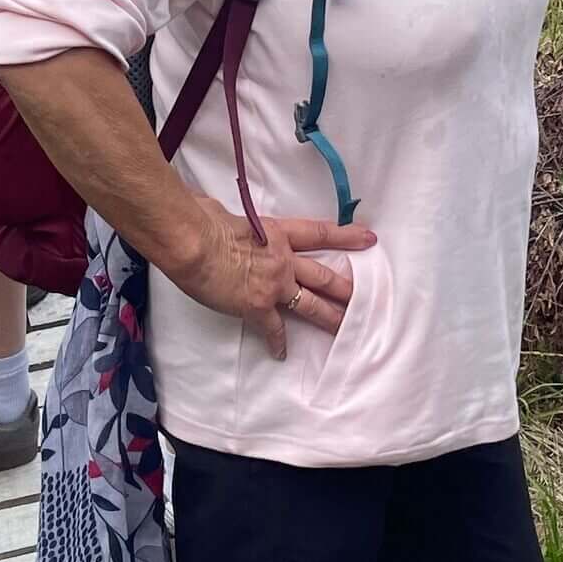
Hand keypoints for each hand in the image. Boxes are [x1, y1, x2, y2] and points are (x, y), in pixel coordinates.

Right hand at [167, 197, 377, 362]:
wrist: (193, 243)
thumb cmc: (202, 221)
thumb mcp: (222, 211)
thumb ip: (227, 215)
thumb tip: (211, 209)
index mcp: (277, 232)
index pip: (320, 233)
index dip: (347, 236)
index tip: (369, 239)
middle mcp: (283, 259)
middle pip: (324, 275)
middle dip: (345, 288)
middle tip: (365, 297)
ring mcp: (274, 285)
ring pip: (310, 304)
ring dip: (329, 317)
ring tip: (345, 328)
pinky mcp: (257, 307)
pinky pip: (273, 328)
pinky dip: (277, 342)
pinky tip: (281, 352)